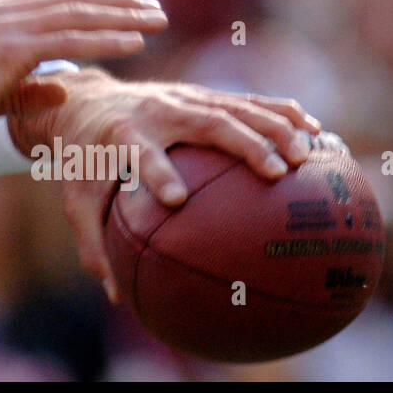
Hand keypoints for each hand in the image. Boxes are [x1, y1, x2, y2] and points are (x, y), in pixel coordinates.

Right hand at [0, 0, 168, 143]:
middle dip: (117, 1)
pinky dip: (106, 38)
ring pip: (78, 14)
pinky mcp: (13, 48)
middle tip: (152, 5)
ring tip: (157, 20)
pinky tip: (135, 41)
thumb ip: (28, 86)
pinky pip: (71, 39)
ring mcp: (9, 26)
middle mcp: (5, 12)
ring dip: (123, 16)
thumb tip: (60, 87)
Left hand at [11, 71, 321, 302]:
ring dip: (273, 127)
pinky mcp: (201, 95)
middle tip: (276, 173)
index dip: (157, 173)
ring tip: (306, 156)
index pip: (141, 154)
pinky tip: (315, 131)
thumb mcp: (77, 198)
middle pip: (204, 122)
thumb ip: (92, 244)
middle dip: (242, 144)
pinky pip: (246, 101)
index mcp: (123, 135)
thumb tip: (115, 296)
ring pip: (233, 107)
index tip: (177, 199)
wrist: (87, 102)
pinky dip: (280, 112)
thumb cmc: (85, 159)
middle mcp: (157, 111)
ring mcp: (184, 98)